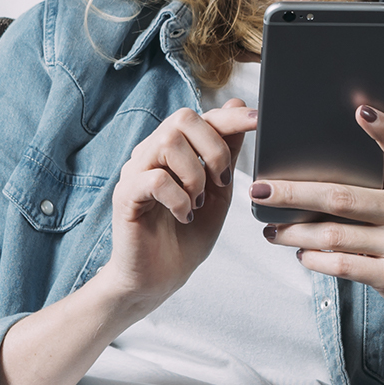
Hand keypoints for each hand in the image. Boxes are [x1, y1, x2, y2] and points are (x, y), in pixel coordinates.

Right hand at [97, 99, 256, 312]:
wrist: (159, 278)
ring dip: (195, 174)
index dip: (229, 116)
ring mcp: (135, 172)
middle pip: (182, 119)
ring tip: (197, 202)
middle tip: (222, 182)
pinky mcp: (125, 196)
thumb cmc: (186, 236)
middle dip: (213, 148)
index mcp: (174, 151)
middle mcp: (151, 154)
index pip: (200, 118)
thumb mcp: (218, 193)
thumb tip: (237, 105)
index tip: (258, 120)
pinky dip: (178, 198)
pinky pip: (154, 179)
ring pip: (168, 142)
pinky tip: (183, 216)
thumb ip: (225, 153)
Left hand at [255, 105, 383, 368]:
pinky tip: (300, 254)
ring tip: (270, 230)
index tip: (360, 110)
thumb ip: (373, 200)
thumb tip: (307, 187)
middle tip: (259, 189)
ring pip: (333, 234)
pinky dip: (314, 259)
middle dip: (292, 193)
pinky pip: (342, 264)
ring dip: (293, 232)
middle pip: (341, 196)